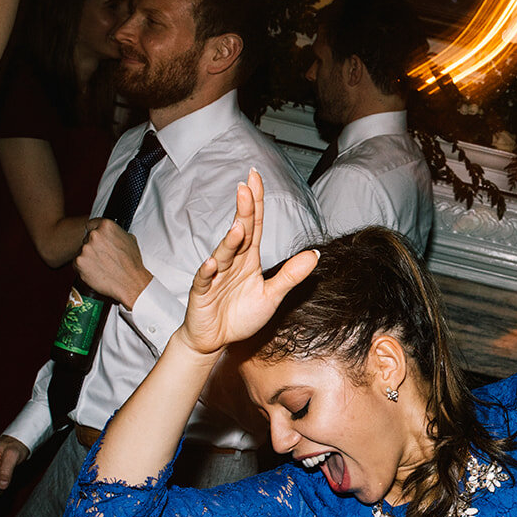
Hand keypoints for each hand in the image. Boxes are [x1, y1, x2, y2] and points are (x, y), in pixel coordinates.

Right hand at [0, 435, 29, 494]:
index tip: (5, 466)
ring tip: (6, 468)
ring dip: (2, 480)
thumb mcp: (13, 455)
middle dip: (0, 479)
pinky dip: (1, 481)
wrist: (17, 443)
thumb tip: (1, 485)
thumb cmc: (15, 446)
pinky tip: (5, 472)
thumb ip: (6, 470)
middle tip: (7, 468)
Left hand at [75, 221, 150, 308]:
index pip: (91, 225)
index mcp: (106, 225)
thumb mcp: (130, 240)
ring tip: (102, 266)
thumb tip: (110, 233)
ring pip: (81, 251)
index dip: (95, 234)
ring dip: (88, 258)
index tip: (98, 241)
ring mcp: (85, 248)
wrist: (131, 283)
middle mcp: (94, 235)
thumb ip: (116, 233)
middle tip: (103, 257)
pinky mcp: (79, 262)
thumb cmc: (132, 264)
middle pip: (86, 238)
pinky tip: (96, 272)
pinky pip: (77, 263)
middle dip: (92, 247)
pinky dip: (84, 268)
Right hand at [181, 169, 319, 355]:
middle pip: (239, 232)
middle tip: (246, 187)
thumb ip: (291, 275)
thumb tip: (315, 254)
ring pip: (223, 254)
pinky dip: (208, 272)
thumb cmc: (240, 315)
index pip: (255, 224)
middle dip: (243, 210)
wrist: (214, 339)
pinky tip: (212, 263)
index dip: (256, 202)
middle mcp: (232, 262)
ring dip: (230, 241)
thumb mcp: (272, 295)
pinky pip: (205, 280)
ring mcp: (215, 276)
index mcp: (248, 259)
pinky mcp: (202, 293)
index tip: (256, 177)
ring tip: (239, 227)